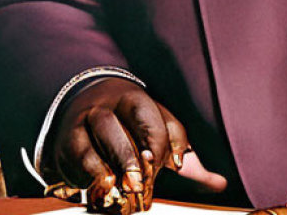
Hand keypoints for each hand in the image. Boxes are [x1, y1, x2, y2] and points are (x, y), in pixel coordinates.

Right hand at [47, 77, 226, 209]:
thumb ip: (184, 156)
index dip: (166, 143)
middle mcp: (110, 105)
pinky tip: (104, 187)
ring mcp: (86, 120)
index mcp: (136, 99)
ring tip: (127, 188)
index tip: (175, 166)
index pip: (154, 118)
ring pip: (101, 138)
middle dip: (138, 155)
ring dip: (116, 165)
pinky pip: (80, 156)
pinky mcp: (67, 141)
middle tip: (147, 182)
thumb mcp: (156, 133)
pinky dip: (92, 174)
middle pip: (126, 125)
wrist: (82, 109)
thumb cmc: (129, 128)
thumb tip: (220, 184)